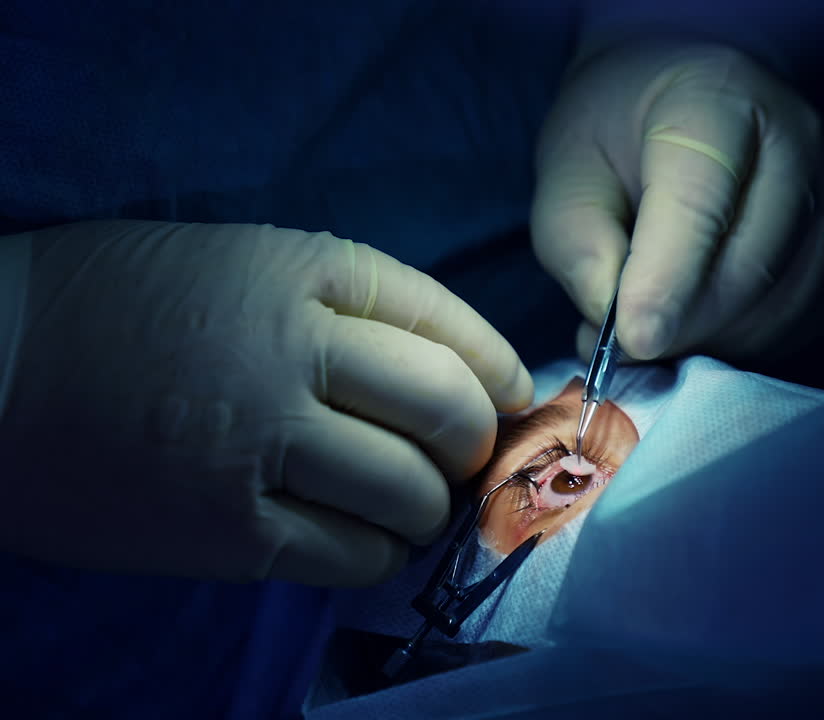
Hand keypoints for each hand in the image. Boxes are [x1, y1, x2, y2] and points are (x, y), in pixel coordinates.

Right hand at [0, 221, 532, 586]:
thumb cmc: (114, 308)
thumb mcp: (236, 261)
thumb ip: (343, 305)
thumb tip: (457, 370)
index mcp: (298, 272)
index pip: (445, 319)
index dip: (496, 365)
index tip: (511, 393)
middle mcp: (291, 353)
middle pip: (447, 407)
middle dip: (477, 441)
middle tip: (462, 457)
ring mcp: (258, 446)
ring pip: (410, 492)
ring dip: (431, 507)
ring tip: (409, 504)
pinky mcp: (226, 533)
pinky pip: (351, 555)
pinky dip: (379, 553)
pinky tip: (363, 539)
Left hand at [532, 40, 823, 361]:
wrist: (685, 105)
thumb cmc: (618, 135)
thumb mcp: (567, 169)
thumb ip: (577, 243)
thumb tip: (614, 326)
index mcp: (718, 100)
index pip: (700, 202)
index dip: (666, 282)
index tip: (633, 339)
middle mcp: (797, 142)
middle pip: (748, 267)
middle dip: (681, 324)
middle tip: (625, 339)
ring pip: (776, 309)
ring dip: (709, 341)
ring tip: (658, 321)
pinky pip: (798, 327)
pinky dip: (741, 345)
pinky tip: (701, 323)